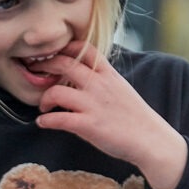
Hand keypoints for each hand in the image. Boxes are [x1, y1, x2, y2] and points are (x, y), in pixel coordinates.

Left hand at [36, 41, 186, 188]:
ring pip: (56, 91)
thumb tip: (86, 77)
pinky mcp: (88, 125)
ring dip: (44, 98)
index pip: (84, 49)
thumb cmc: (136, 118)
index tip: (53, 55)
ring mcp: (93, 105)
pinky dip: (46, 120)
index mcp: (108, 74)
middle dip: (46, 67)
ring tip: (44, 106)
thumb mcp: (122, 89)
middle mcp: (99, 85)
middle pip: (64, 64)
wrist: (150, 139)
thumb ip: (104, 80)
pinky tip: (43, 123)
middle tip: (38, 76)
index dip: (65, 48)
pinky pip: (59, 119)